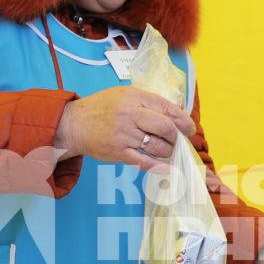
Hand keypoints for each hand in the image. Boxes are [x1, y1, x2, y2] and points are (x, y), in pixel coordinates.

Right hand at [54, 86, 194, 172]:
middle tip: (178, 141)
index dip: (183, 119)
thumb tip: (175, 111)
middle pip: (165, 127)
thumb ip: (148, 101)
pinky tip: (167, 168)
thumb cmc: (101, 108)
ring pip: (157, 146)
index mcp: (133, 97)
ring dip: (168, 151)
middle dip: (176, 137)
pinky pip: (144, 161)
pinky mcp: (119, 152)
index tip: (189, 127)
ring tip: (167, 150)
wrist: (74, 123)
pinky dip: (158, 166)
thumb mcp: (124, 94)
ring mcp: (124, 135)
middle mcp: (130, 115)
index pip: (166, 107)